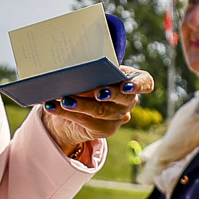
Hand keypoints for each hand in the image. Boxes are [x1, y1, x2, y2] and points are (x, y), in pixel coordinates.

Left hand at [41, 69, 155, 163]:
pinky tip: (52, 106)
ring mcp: (119, 117)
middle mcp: (129, 100)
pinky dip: (67, 113)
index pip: (146, 83)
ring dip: (81, 105)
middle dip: (109, 94)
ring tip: (65, 99)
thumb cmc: (87, 80)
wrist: (76, 105)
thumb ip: (92, 71)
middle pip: (123, 99)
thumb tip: (76, 68)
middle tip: (96, 92)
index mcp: (132, 80)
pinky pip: (86, 122)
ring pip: (101, 111)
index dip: (139, 85)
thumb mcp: (92, 73)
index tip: (127, 85)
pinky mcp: (106, 130)